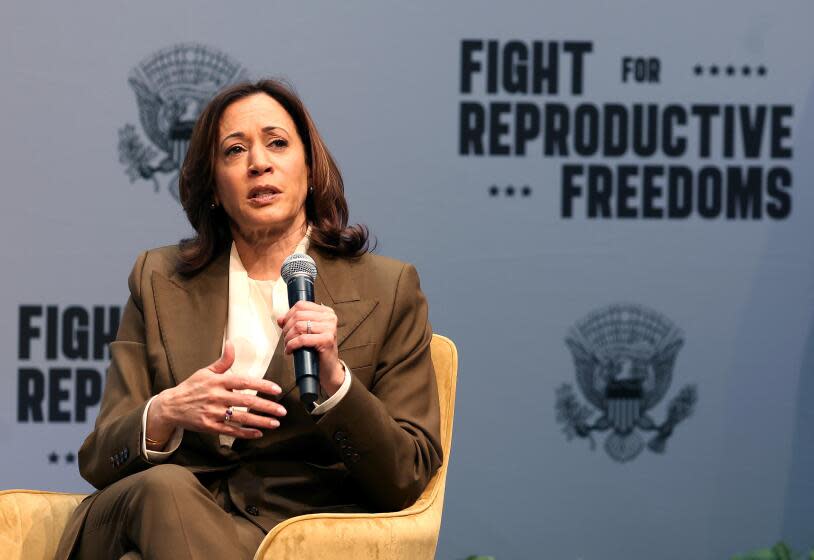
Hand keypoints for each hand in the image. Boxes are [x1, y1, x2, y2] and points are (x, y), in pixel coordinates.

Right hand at [146, 341, 286, 442]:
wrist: (171, 406)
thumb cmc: (191, 387)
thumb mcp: (206, 371)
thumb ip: (223, 361)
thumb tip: (231, 344)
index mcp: (218, 382)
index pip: (244, 382)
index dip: (262, 386)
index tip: (277, 389)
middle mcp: (217, 397)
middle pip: (246, 402)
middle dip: (267, 407)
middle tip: (282, 411)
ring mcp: (213, 413)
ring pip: (241, 418)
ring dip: (260, 422)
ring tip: (275, 423)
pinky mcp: (210, 426)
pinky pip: (231, 430)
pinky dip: (246, 433)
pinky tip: (259, 433)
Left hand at [278, 301, 344, 395]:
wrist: (327, 368)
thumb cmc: (317, 350)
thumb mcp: (306, 332)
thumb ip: (294, 323)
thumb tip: (280, 319)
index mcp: (325, 312)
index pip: (301, 305)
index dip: (288, 315)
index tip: (284, 326)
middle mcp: (329, 317)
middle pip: (298, 315)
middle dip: (287, 328)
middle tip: (286, 339)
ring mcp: (330, 328)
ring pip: (299, 326)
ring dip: (288, 338)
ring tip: (288, 345)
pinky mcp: (327, 339)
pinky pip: (302, 339)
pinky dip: (292, 345)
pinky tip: (290, 350)